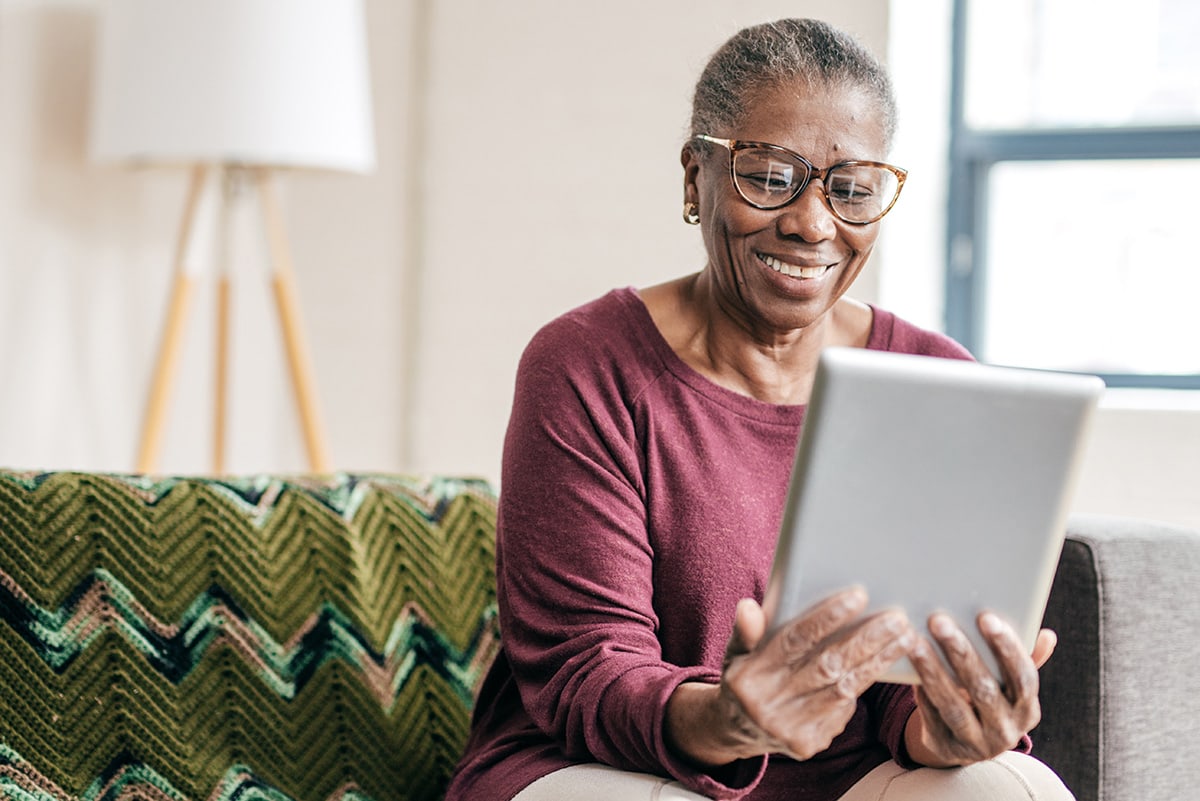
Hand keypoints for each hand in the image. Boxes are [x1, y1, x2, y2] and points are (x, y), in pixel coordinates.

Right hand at [666, 587, 913, 765]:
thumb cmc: (744, 678)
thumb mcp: (735, 653)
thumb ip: (745, 631)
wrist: (736, 731)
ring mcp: (789, 729)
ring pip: (844, 689)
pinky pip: (843, 710)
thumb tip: (748, 607)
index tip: (859, 595)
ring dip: (878, 661)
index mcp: (748, 676)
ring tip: (904, 637)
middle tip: (897, 618)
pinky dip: (864, 684)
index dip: (827, 618)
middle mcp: (768, 705)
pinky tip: (884, 664)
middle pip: (827, 666)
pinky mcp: (808, 744)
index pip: (794, 641)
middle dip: (867, 640)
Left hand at [904, 611, 1056, 766]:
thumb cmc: (989, 696)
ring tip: (916, 642)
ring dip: (933, 671)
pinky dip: (920, 690)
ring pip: (953, 706)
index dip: (1007, 648)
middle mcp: (1006, 731)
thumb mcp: (1008, 684)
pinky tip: (908, 666)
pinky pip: (932, 716)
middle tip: (939, 621)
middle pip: (984, 689)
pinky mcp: (947, 748)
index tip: (986, 617)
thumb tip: (1047, 636)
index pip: (1023, 678)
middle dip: (961, 652)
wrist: (964, 742)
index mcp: (1027, 710)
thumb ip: (1025, 659)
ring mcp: (976, 744)